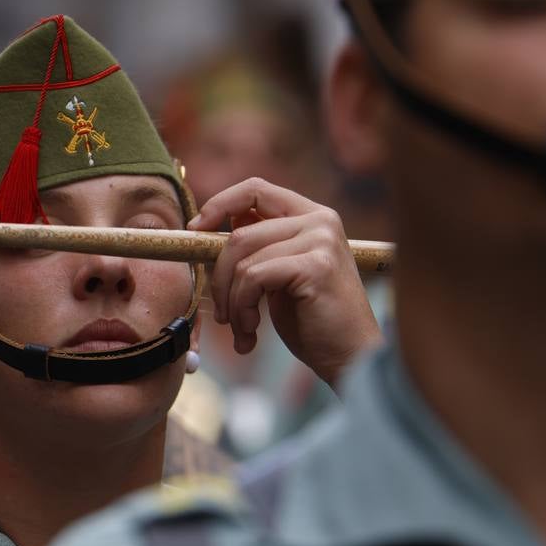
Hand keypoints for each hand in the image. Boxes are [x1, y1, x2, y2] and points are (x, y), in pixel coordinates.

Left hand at [189, 177, 381, 385]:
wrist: (350, 357)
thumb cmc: (312, 319)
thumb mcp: (280, 272)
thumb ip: (259, 245)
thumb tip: (210, 226)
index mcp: (312, 215)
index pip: (255, 189)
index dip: (218, 205)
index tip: (194, 230)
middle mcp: (320, 221)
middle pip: (240, 232)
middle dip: (219, 276)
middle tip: (221, 312)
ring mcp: (320, 241)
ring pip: (243, 260)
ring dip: (231, 302)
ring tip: (241, 328)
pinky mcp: (315, 266)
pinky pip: (253, 278)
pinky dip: (242, 308)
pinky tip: (252, 332)